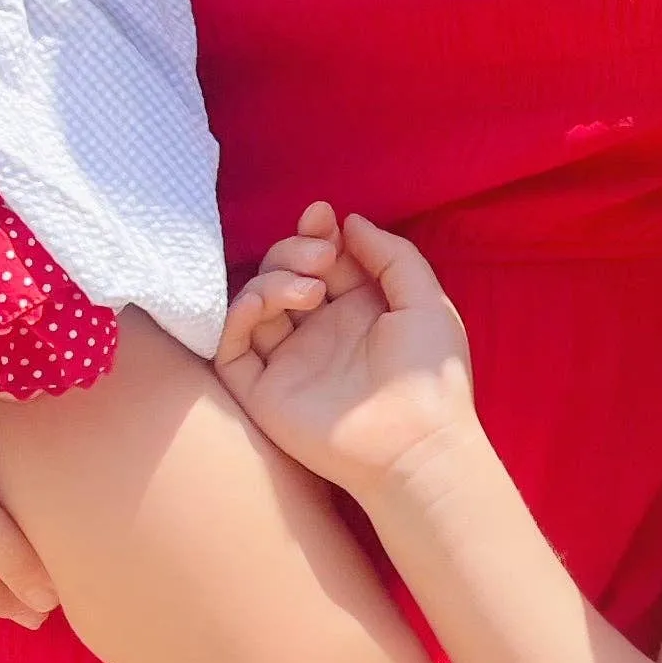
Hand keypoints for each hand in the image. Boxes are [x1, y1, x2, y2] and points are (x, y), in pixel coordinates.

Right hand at [214, 204, 477, 500]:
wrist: (417, 444)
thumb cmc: (431, 376)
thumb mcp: (425, 300)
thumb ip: (391, 255)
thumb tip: (348, 221)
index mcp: (356, 310)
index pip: (321, 258)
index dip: (316, 233)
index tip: (323, 218)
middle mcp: (318, 332)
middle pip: (281, 271)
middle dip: (293, 249)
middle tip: (322, 259)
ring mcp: (288, 361)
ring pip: (253, 301)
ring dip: (273, 278)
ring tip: (312, 291)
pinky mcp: (262, 391)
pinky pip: (230, 346)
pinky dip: (240, 313)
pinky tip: (272, 303)